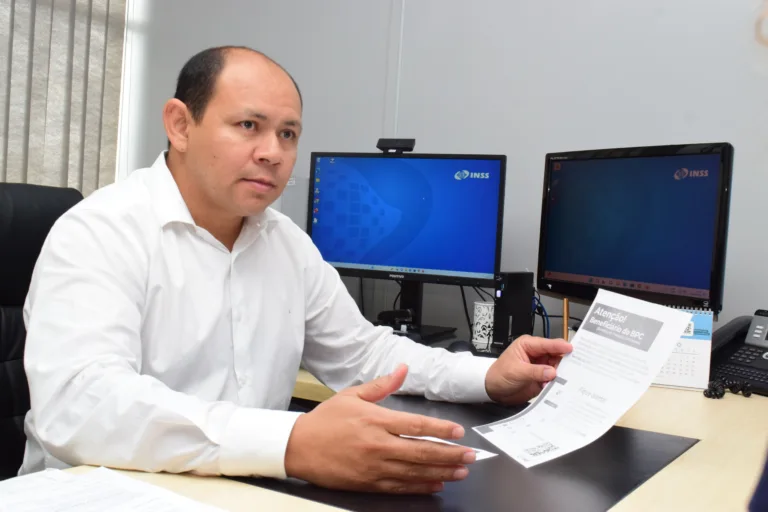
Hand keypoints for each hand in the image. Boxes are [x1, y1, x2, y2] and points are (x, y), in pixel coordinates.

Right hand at [284, 364, 475, 493]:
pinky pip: (400, 487)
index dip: (441, 429)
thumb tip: (402, 369)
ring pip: (414, 471)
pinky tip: (435, 484)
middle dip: (450, 454)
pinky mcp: (368, 483)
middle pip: (421, 451)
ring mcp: (374, 467)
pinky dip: (420, 486)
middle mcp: (378, 445)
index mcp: (376, 420)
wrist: (298, 448)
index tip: (459, 431)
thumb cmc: (324, 421)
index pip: (416, 425)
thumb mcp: (352, 395)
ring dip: (441, 471)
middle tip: (470, 455)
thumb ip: (381, 385)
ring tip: (460, 471)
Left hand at [485, 335, 572, 404]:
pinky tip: (558, 385)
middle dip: (564, 360)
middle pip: (556, 354)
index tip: (570, 348)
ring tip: (565, 378)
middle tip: (573, 366)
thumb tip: (552, 372)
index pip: (547, 344)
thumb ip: (535, 371)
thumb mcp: (517, 371)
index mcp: (528, 345)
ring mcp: (540, 366)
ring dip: (561, 373)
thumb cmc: (499, 374)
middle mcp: (537, 354)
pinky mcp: (542, 378)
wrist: (493, 390)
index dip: (559, 345)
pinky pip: (554, 379)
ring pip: (557, 367)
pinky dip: (557, 382)